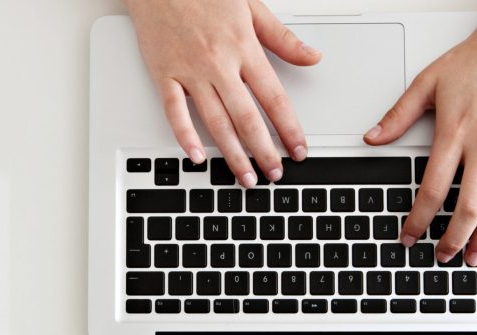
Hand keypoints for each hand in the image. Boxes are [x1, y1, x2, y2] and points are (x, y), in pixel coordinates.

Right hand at [125, 0, 321, 186]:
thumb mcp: (252, 7)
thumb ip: (282, 38)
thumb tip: (312, 57)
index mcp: (243, 48)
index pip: (274, 98)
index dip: (290, 128)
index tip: (299, 149)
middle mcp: (219, 64)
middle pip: (247, 118)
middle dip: (264, 152)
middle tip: (275, 174)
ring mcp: (190, 72)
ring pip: (216, 122)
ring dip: (233, 154)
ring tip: (245, 176)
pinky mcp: (164, 75)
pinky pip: (175, 112)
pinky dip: (185, 136)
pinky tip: (197, 156)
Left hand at [364, 1, 476, 265]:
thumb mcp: (428, 82)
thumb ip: (398, 115)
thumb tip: (372, 138)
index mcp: (454, 132)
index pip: (432, 190)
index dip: (418, 220)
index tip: (410, 236)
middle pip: (467, 207)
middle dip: (452, 239)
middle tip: (441, 255)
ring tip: (473, 256)